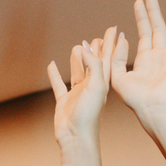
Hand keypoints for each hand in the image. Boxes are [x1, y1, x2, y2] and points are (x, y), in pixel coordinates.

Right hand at [48, 26, 116, 147]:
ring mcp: (77, 94)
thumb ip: (93, 65)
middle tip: (98, 37)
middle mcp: (91, 87)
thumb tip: (86, 45)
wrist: (76, 137)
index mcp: (102, 83)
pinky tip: (51, 65)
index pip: (107, 58)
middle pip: (93, 64)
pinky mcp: (64, 101)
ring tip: (77, 47)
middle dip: (96, 50)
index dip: (110, 43)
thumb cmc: (89, 115)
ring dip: (77, 60)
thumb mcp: (96, 86)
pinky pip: (58, 85)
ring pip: (77, 72)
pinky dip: (55, 75)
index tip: (113, 28)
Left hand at [111, 0, 165, 130]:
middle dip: (154, 7)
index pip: (145, 31)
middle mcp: (161, 55)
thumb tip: (117, 36)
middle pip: (158, 25)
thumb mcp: (117, 76)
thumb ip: (115, 56)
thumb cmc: (135, 99)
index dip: (141, 15)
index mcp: (147, 59)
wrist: (152, 109)